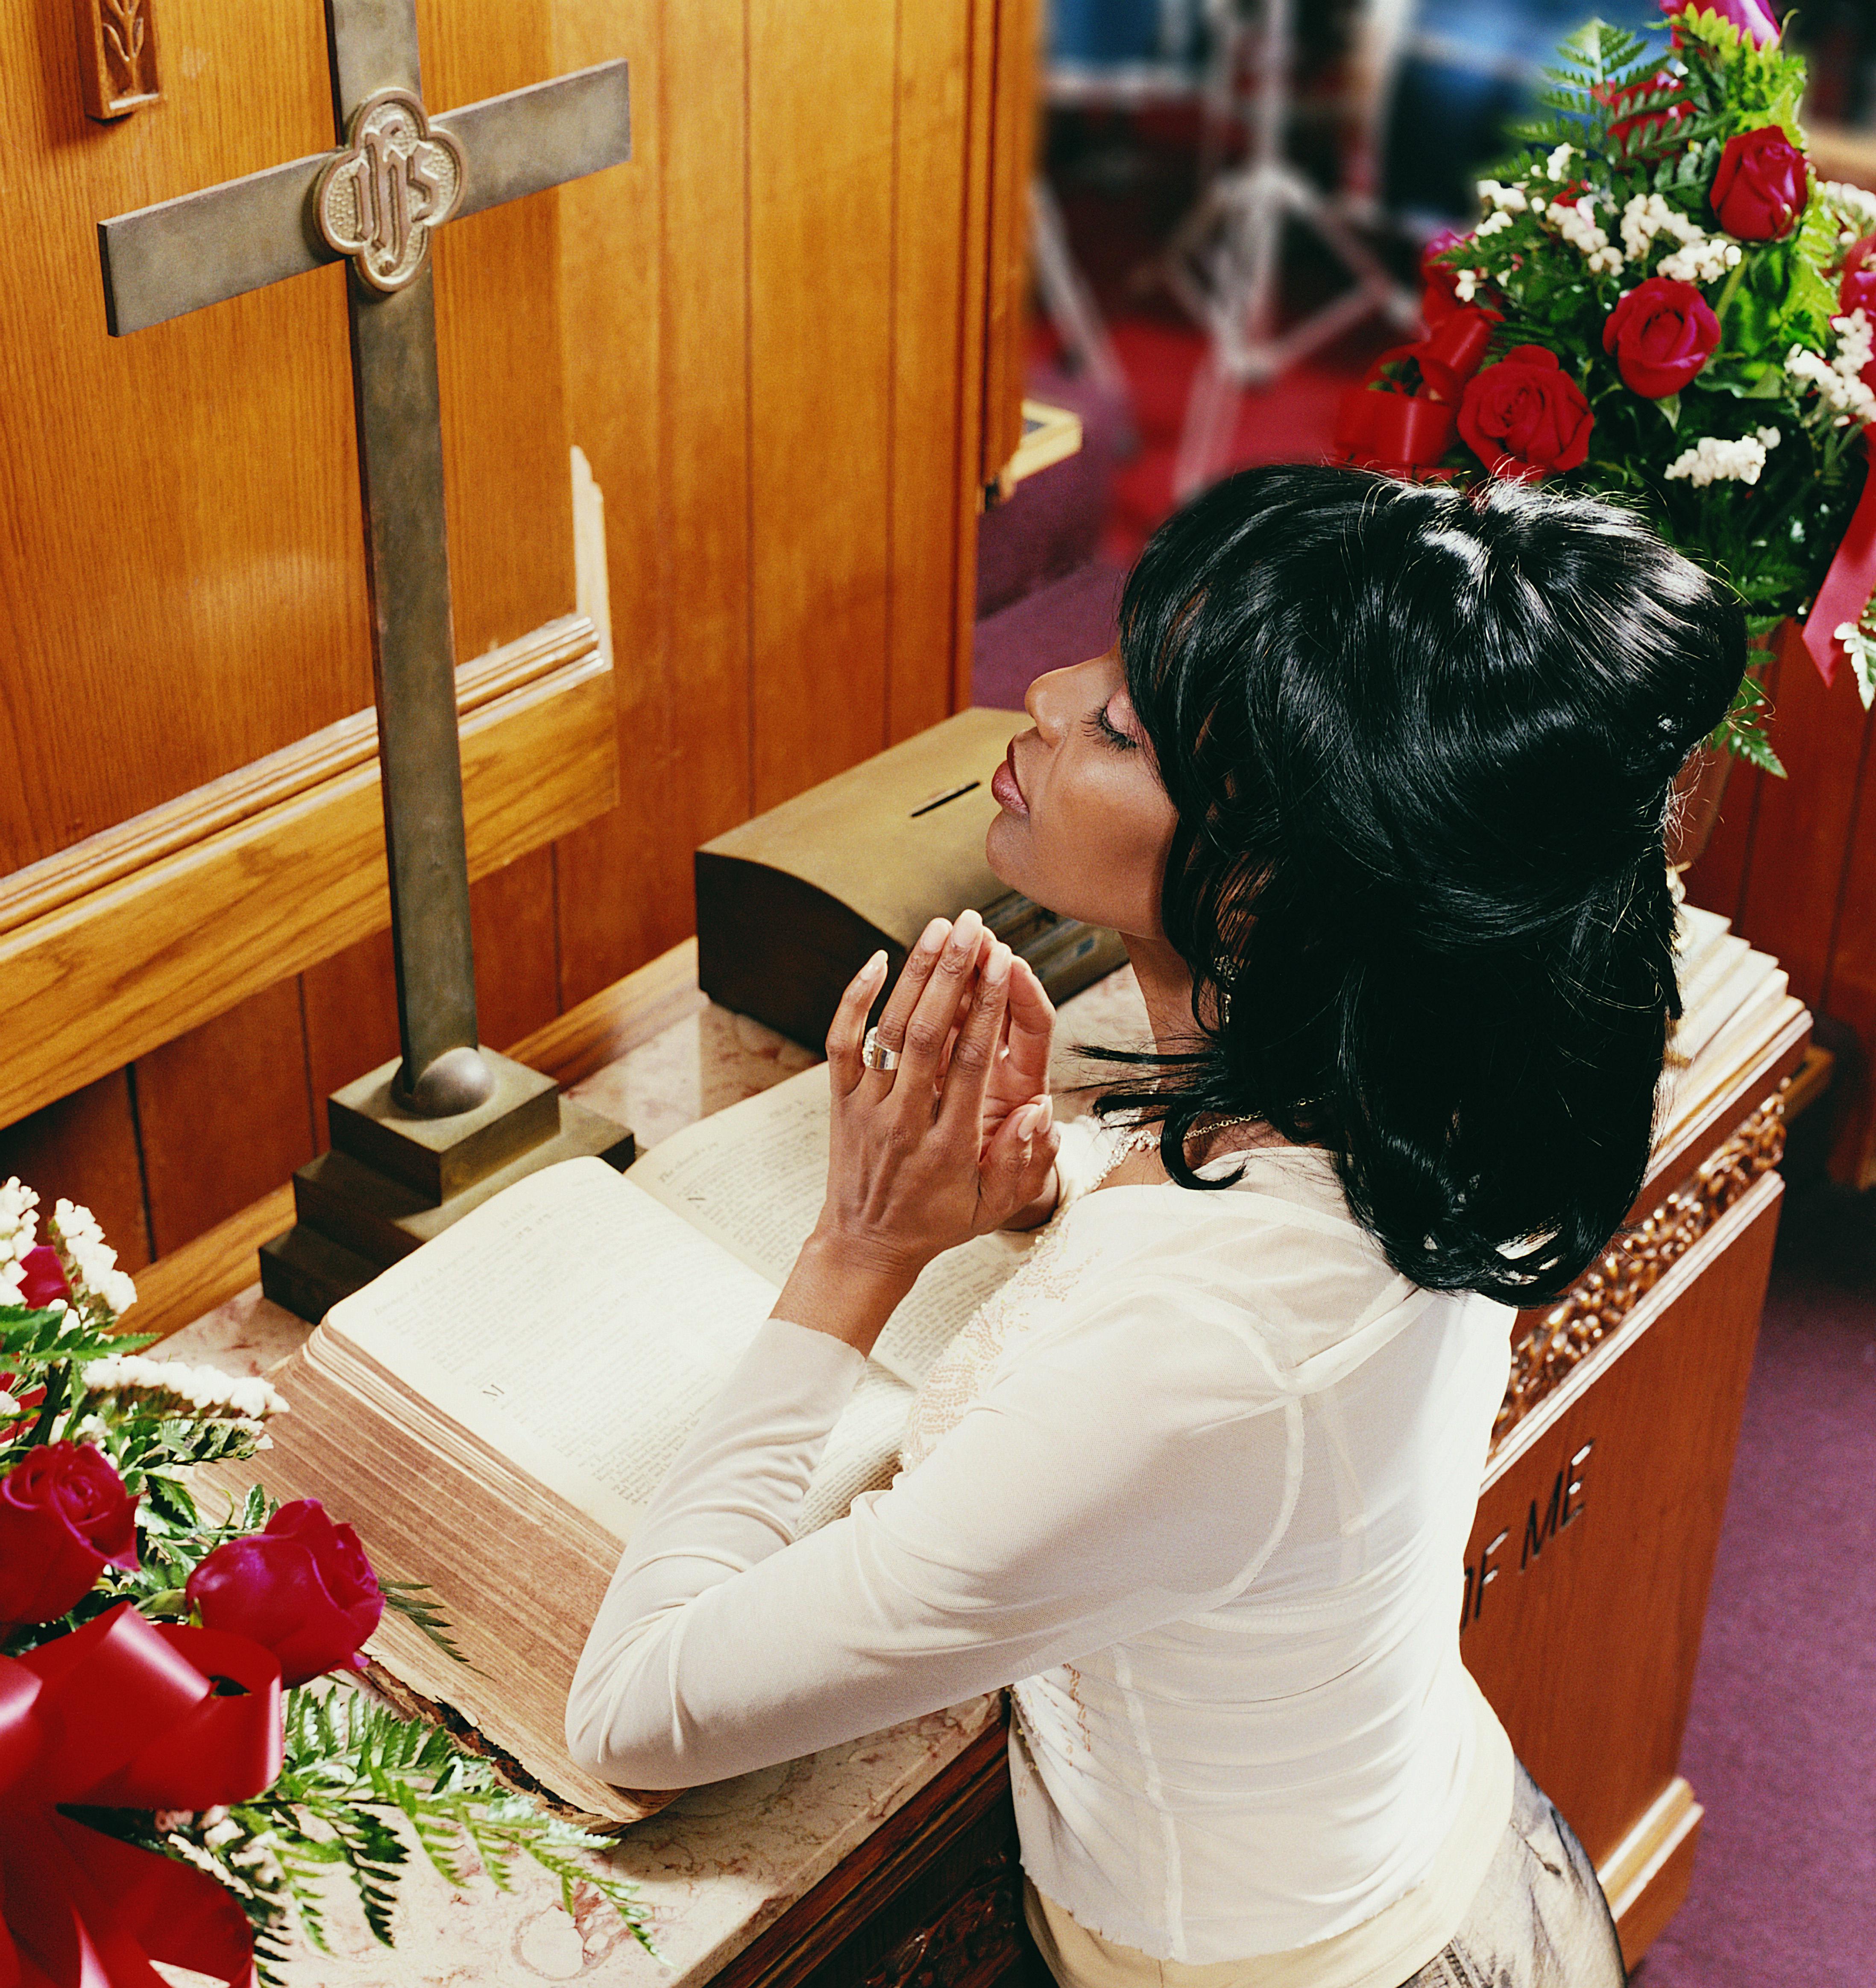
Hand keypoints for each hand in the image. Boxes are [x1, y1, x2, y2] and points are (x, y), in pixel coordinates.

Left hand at [774, 912, 1061, 1353]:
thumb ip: (1024, 1163)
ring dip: (915, 974)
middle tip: (974, 925)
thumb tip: (1041, 1109)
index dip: (987, 1008)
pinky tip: (877, 959)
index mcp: (945, 1145)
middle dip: (953, 974)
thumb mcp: (992, 1209)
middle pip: (927, 1034)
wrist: (866, 1244)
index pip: (968, 1064)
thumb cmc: (937, 1222)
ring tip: (941, 928)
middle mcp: (902, 1121)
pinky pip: (841, 1042)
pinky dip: (855, 999)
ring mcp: (865, 1108)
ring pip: (887, 1030)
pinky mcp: (839, 1101)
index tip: (1004, 962)